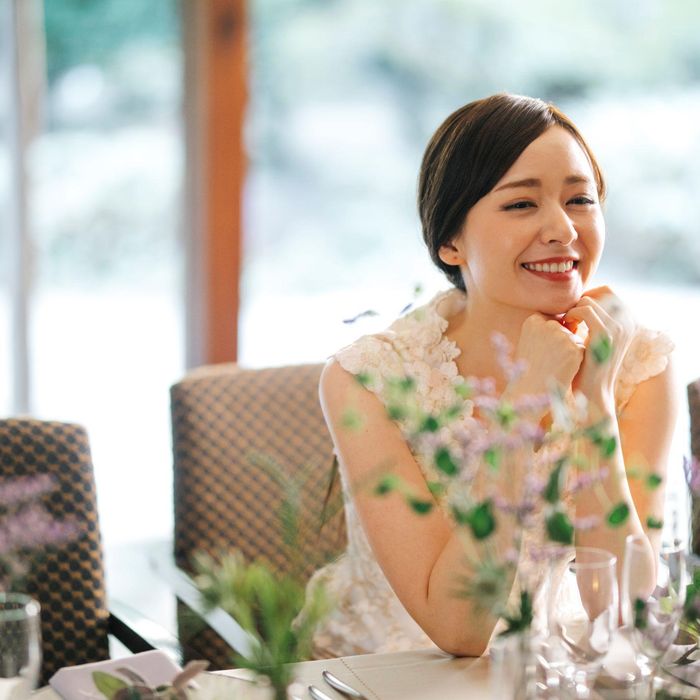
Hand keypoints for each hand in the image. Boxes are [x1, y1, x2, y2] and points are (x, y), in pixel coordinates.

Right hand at [508, 313, 584, 397]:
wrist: (529, 391)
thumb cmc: (529, 369)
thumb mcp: (531, 343)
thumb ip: (548, 329)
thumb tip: (574, 323)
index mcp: (532, 321)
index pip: (550, 321)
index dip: (547, 338)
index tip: (538, 351)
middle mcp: (547, 324)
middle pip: (563, 328)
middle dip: (559, 343)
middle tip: (545, 360)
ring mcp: (561, 336)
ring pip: (573, 339)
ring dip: (568, 351)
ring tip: (552, 366)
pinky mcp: (574, 348)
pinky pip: (581, 349)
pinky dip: (574, 360)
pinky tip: (562, 369)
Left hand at [563, 286, 635, 408]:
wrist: (592, 392)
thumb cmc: (589, 366)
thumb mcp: (597, 338)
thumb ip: (596, 319)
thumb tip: (581, 298)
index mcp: (630, 322)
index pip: (608, 291)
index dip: (587, 296)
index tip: (573, 312)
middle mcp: (629, 322)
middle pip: (601, 292)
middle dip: (580, 301)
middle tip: (568, 318)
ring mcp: (619, 328)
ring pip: (589, 300)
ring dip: (573, 310)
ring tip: (566, 325)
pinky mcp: (605, 335)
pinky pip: (584, 310)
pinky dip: (570, 315)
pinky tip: (565, 328)